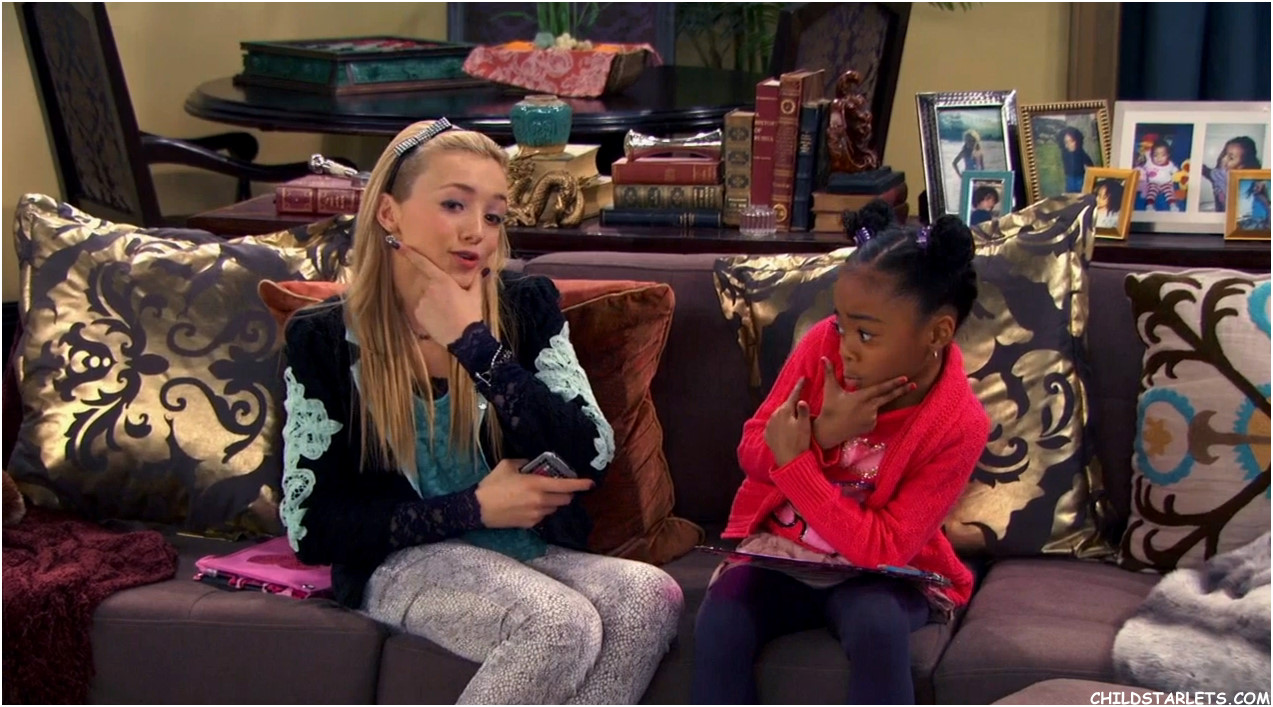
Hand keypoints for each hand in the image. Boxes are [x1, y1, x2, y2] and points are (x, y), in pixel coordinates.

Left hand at [393, 243, 484, 345]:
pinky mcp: (417, 315)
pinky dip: (428, 312)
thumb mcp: (475, 295)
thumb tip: (481, 269)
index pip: (422, 262)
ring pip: (424, 297)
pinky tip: (440, 320)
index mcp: (442, 280)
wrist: (465, 338)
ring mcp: (421, 302)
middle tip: (450, 303)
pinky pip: (421, 309)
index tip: (396, 243)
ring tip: (446, 314)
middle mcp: (428, 288)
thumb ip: (475, 279)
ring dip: (432, 302)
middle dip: (436, 290)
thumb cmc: (471, 314)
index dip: (408, 252)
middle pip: (427, 283)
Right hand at [475, 459, 594, 528]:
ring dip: (553, 501)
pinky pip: (544, 516)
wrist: (477, 508)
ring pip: (555, 508)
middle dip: (566, 493)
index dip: (581, 484)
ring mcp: (536, 514)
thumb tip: (534, 463)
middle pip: (565, 499)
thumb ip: (525, 462)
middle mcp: (540, 500)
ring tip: (539, 495)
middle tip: (558, 486)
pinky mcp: (530, 524)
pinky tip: (529, 505)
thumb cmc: (492, 484)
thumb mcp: (508, 465)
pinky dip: (542, 510)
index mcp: (536, 484)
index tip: (591, 483)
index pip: (566, 485)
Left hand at [764, 378, 811, 466]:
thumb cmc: (800, 442)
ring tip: (792, 413)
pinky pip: (774, 424)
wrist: (788, 460)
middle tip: (799, 396)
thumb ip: (803, 412)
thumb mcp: (805, 426)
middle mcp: (775, 415)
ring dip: (786, 412)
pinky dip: (780, 422)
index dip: (799, 386)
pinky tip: (784, 425)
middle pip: (786, 405)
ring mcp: (769, 425)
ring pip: (779, 414)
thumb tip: (801, 400)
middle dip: (792, 401)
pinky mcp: (767, 434)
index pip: (794, 395)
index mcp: (785, 411)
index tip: (803, 378)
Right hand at [812, 358, 912, 448]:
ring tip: (853, 410)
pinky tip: (856, 417)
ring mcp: (872, 418)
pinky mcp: (871, 426)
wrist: (829, 431)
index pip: (881, 388)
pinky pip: (873, 417)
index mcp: (861, 397)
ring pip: (877, 407)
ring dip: (872, 405)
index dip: (894, 383)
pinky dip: (868, 414)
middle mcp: (869, 408)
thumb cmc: (830, 409)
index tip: (905, 378)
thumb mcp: (830, 390)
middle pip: (889, 397)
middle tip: (914, 384)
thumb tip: (823, 358)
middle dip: (902, 390)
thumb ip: (829, 373)